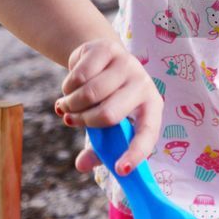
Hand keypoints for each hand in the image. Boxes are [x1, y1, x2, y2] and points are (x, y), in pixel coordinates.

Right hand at [54, 38, 162, 175]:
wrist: (101, 57)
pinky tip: (70, 87)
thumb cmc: (108, 98)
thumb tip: (82, 165)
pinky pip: (78, 76)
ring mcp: (127, 65)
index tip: (120, 169)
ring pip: (88, 95)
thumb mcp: (107, 124)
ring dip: (70, 105)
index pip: (147, 134)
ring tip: (68, 105)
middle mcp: (144, 85)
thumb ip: (98, 147)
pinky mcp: (108, 49)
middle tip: (71, 121)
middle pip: (108, 115)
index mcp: (151, 108)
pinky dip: (67, 87)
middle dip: (83, 122)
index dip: (135, 153)